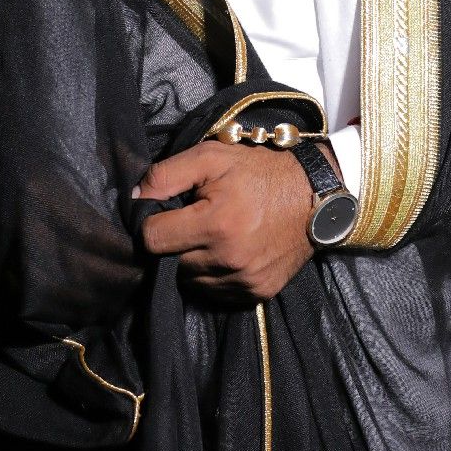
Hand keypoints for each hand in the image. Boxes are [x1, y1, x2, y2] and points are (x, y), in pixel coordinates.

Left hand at [135, 139, 340, 304]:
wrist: (314, 196)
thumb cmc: (259, 172)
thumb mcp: (212, 157)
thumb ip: (167, 175)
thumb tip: (136, 197)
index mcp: (214, 224)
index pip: (152, 239)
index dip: (151, 223)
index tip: (164, 212)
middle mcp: (227, 259)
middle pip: (169, 263)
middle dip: (173, 242)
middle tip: (191, 221)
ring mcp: (243, 281)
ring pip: (190, 281)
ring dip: (192, 261)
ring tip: (211, 235)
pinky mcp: (257, 293)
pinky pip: (216, 292)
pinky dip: (214, 275)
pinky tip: (226, 252)